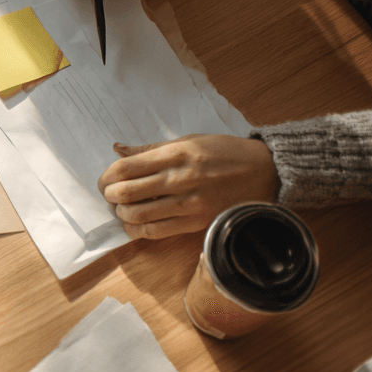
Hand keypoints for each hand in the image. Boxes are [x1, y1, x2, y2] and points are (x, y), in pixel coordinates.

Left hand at [98, 134, 279, 239]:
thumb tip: (118, 150)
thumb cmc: (225, 153)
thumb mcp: (189, 140)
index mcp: (176, 155)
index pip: (126, 168)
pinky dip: (137, 230)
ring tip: (122, 209)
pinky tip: (133, 225)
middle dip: (110, 196)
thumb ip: (151, 149)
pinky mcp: (197, 222)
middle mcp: (180, 179)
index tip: (105, 180)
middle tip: (110, 196)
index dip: (107, 176)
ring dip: (122, 214)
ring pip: (139, 214)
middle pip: (127, 192)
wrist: (266, 173)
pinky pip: (157, 231)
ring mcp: (189, 203)